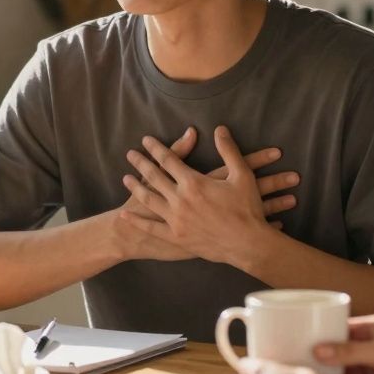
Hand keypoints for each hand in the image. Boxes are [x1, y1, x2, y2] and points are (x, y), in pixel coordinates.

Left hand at [121, 126, 297, 264]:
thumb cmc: (247, 208)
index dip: (156, 148)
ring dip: (135, 188)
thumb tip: (219, 129)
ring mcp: (176, 220)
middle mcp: (180, 199)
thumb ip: (229, 150)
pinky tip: (126, 214)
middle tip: (129, 154)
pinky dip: (137, 221)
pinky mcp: (176, 237)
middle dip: (141, 163)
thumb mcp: (242, 175)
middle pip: (154, 176)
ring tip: (125, 178)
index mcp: (194, 182)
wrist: (248, 244)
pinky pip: (152, 228)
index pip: (169, 160)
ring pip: (149, 200)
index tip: (146, 140)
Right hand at [313, 314, 373, 373]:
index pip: (338, 328)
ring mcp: (369, 367)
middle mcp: (367, 346)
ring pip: (342, 372)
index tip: (307, 346)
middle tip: (322, 373)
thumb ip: (350, 351)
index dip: (322, 337)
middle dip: (329, 365)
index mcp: (369, 329)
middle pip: (336, 353)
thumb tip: (318, 349)